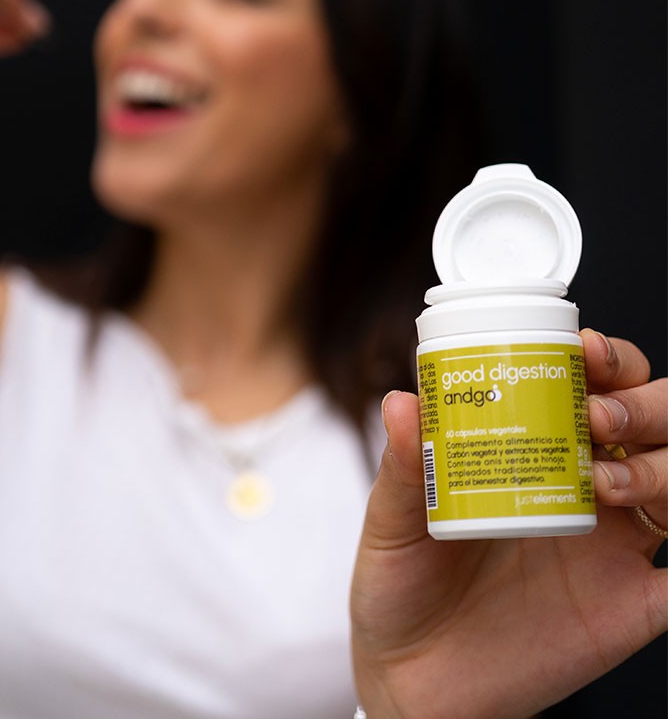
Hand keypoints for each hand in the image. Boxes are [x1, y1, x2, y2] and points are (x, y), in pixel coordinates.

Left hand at [350, 331, 666, 718]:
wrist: (410, 680)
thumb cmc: (402, 587)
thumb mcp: (391, 522)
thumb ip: (401, 468)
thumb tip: (402, 402)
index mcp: (538, 456)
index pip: (598, 389)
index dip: (610, 361)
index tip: (586, 352)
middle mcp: (588, 491)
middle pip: (655, 424)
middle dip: (643, 403)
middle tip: (595, 413)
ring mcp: (614, 548)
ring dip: (662, 465)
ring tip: (604, 477)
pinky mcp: (630, 609)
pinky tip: (664, 547)